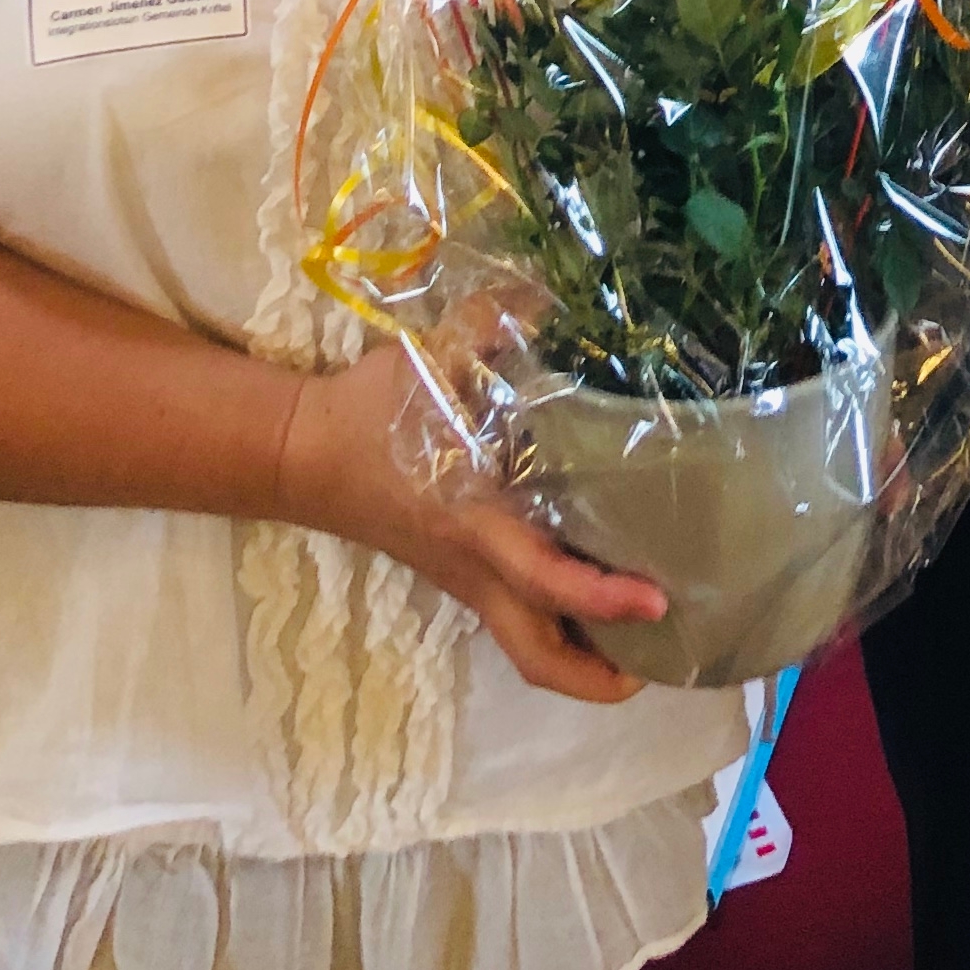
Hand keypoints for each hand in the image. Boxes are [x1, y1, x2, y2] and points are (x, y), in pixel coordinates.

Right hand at [273, 346, 666, 704]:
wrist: (304, 454)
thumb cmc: (368, 412)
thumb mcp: (426, 360)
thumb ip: (488, 325)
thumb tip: (549, 292)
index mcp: (471, 525)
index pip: (544, 579)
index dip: (602, 598)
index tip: (659, 599)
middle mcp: (474, 568)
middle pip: (538, 657)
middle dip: (600, 677)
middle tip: (665, 652)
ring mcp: (465, 580)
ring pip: (528, 646)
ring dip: (586, 657)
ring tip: (650, 634)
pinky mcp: (460, 574)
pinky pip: (516, 618)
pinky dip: (562, 621)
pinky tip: (602, 591)